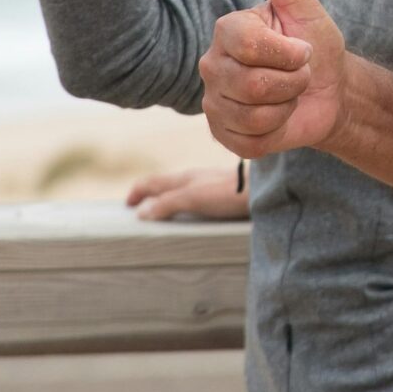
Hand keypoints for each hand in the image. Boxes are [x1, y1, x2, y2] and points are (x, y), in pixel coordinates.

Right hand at [127, 167, 249, 221]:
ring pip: (182, 189)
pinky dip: (186, 203)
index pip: (152, 182)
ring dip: (168, 199)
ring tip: (163, 212)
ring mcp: (211, 184)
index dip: (137, 192)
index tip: (127, 206)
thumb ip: (168, 203)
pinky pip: (197, 196)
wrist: (265, 188)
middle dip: (150, 194)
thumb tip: (141, 212)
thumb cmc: (230, 192)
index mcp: (185, 178)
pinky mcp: (225, 192)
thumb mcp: (193, 197)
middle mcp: (197, 178)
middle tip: (140, 209)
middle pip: (166, 184)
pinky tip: (195, 211)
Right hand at [199, 0, 350, 157]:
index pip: (250, 45)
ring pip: (253, 113)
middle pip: (253, 83)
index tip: (303, 48)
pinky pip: (250, 140)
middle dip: (294, 80)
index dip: (290, 52)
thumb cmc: (317, 44)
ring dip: (287, 104)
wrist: (330, 91)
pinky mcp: (223, 134)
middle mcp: (211, 64)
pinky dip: (277, 129)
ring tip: (290, 93)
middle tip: (300, 73)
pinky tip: (280, 116)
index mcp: (228, 30)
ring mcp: (214, 101)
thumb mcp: (306, 7)